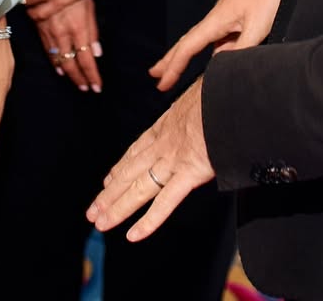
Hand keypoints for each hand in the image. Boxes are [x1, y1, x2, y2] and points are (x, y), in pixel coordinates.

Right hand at [35, 0, 102, 91]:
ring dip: (69, 73)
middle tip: (86, 88)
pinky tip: (59, 69)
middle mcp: (63, 34)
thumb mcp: (88, 6)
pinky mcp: (39, 28)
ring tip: (76, 82)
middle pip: (72, 64)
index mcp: (78, 28)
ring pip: (59, 60)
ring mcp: (49, 32)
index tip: (97, 86)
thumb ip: (92, 31)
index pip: (86, 59)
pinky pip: (48, 51)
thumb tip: (97, 53)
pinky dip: (55, 62)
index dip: (92, 75)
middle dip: (80, 79)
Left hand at [86, 79, 211, 240]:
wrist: (230, 89)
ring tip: (100, 223)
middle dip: (110, 192)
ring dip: (118, 207)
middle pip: (131, 171)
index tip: (108, 179)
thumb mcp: (202, 88)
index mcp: (168, 122)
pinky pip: (166, 201)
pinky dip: (149, 221)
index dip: (122, 166)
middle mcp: (165, 143)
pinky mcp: (190, 172)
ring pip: (139, 188)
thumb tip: (204, 96)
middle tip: (92, 210)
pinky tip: (133, 235)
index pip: (138, 149)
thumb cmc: (221, 87)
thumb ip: (198, 98)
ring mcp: (174, 158)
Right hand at [151, 0, 281, 90]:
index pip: (188, 47)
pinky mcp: (238, 15)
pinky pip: (220, 37)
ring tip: (179, 68)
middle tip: (155, 74)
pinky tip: (218, 58)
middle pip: (188, 42)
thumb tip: (223, 67)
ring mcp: (227, 16)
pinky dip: (211, 50)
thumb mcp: (258, 25)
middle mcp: (217, 19)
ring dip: (190, 55)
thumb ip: (241, 49)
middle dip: (171, 59)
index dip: (173, 67)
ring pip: (204, 41)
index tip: (161, 83)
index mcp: (216, 21)